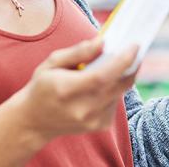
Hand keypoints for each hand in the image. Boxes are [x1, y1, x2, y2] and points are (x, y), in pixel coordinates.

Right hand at [13, 38, 137, 143]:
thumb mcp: (52, 63)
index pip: (102, 76)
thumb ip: (79, 52)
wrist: (33, 122)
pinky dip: (114, 89)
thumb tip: (103, 42)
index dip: (122, 61)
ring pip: (120, 92)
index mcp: (67, 90)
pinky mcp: (101, 126)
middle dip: (131, 65)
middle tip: (133, 50)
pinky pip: (116, 101)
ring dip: (121, 77)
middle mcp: (83, 109)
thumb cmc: (42, 87)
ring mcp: (93, 121)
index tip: (134, 45)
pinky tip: (101, 86)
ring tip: (112, 65)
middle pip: (118, 84)